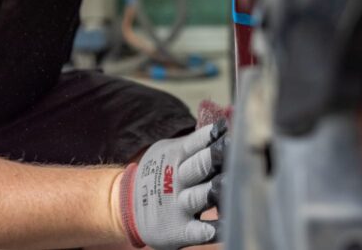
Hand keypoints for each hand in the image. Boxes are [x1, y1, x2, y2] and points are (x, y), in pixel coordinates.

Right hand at [118, 119, 227, 248]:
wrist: (129, 205)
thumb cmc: (160, 174)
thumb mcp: (168, 153)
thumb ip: (193, 145)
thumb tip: (223, 129)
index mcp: (175, 157)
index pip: (194, 143)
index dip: (210, 136)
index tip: (225, 129)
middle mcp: (177, 180)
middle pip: (197, 167)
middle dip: (213, 158)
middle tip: (232, 148)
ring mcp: (178, 206)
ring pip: (198, 197)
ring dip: (212, 190)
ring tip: (229, 184)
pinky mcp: (179, 230)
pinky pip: (196, 231)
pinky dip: (207, 230)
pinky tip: (222, 227)